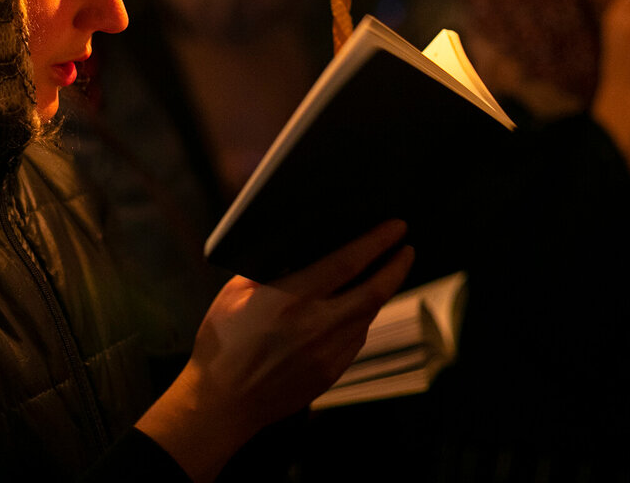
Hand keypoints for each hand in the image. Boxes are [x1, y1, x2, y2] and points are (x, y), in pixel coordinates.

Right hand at [135, 219, 413, 481]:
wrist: (223, 401)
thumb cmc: (222, 342)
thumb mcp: (234, 294)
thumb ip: (266, 272)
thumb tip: (294, 254)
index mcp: (291, 298)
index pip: (347, 263)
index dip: (376, 242)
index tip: (397, 228)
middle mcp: (317, 324)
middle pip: (374, 291)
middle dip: (396, 266)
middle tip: (407, 249)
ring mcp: (328, 352)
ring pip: (368, 315)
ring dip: (381, 292)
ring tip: (385, 275)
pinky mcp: (331, 372)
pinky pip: (357, 339)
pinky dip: (362, 320)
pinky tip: (357, 311)